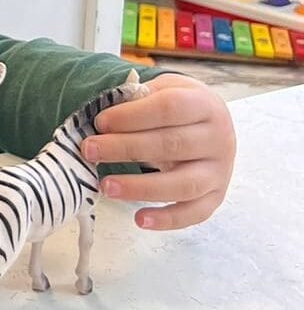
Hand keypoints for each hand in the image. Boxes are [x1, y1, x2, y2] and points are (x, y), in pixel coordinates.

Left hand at [83, 73, 235, 230]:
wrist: (212, 123)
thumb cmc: (177, 106)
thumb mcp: (162, 90)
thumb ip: (137, 99)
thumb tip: (104, 121)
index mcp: (204, 105)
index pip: (169, 108)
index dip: (131, 116)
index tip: (100, 122)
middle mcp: (218, 139)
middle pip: (171, 145)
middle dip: (125, 148)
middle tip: (90, 151)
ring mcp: (220, 171)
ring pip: (183, 184)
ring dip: (141, 187)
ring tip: (106, 186)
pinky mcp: (216, 197)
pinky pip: (194, 213)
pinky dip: (167, 219)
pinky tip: (139, 220)